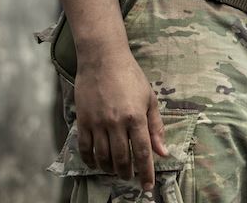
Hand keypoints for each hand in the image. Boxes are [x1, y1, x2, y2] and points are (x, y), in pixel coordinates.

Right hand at [73, 47, 168, 189]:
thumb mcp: (150, 99)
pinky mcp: (83, 121)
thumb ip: (156, 127)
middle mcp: (116, 123)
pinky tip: (97, 164)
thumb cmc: (131, 77)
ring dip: (109, 169)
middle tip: (130, 178)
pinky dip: (91, 161)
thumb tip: (163, 152)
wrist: (103, 60)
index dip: (146, 172)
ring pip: (102, 157)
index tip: (147, 186)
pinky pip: (85, 148)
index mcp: (136, 117)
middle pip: (121, 158)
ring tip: (116, 171)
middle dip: (127, 173)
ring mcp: (98, 123)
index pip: (143, 151)